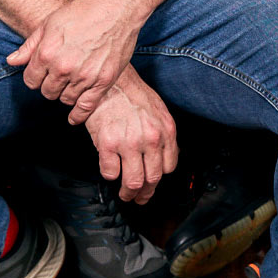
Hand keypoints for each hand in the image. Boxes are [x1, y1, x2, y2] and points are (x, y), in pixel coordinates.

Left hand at [6, 0, 141, 121]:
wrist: (117, 8)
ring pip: (65, 99)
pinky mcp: (103, 81)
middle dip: (50, 85)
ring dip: (65, 93)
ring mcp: (84, 76)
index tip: (42, 73)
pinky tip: (74, 117)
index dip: (35, 77)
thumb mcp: (50, 23)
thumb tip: (11, 61)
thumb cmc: (83, 11)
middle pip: (47, 92)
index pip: (31, 81)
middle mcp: (63, 68)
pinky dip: (78, 115)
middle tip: (58, 75)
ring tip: (71, 82)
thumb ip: (30, 45)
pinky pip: (86, 106)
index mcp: (47, 53)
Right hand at [84, 68, 178, 203]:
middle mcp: (151, 138)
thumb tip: (163, 156)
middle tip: (139, 197)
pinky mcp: (108, 144)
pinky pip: (110, 173)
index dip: (159, 177)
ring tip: (125, 194)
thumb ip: (162, 133)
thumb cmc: (132, 93)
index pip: (169, 167)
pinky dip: (110, 175)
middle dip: (145, 193)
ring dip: (128, 193)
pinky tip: (110, 170)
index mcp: (166, 130)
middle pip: (152, 179)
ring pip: (133, 182)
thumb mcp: (157, 110)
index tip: (152, 181)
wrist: (111, 80)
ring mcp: (130, 143)